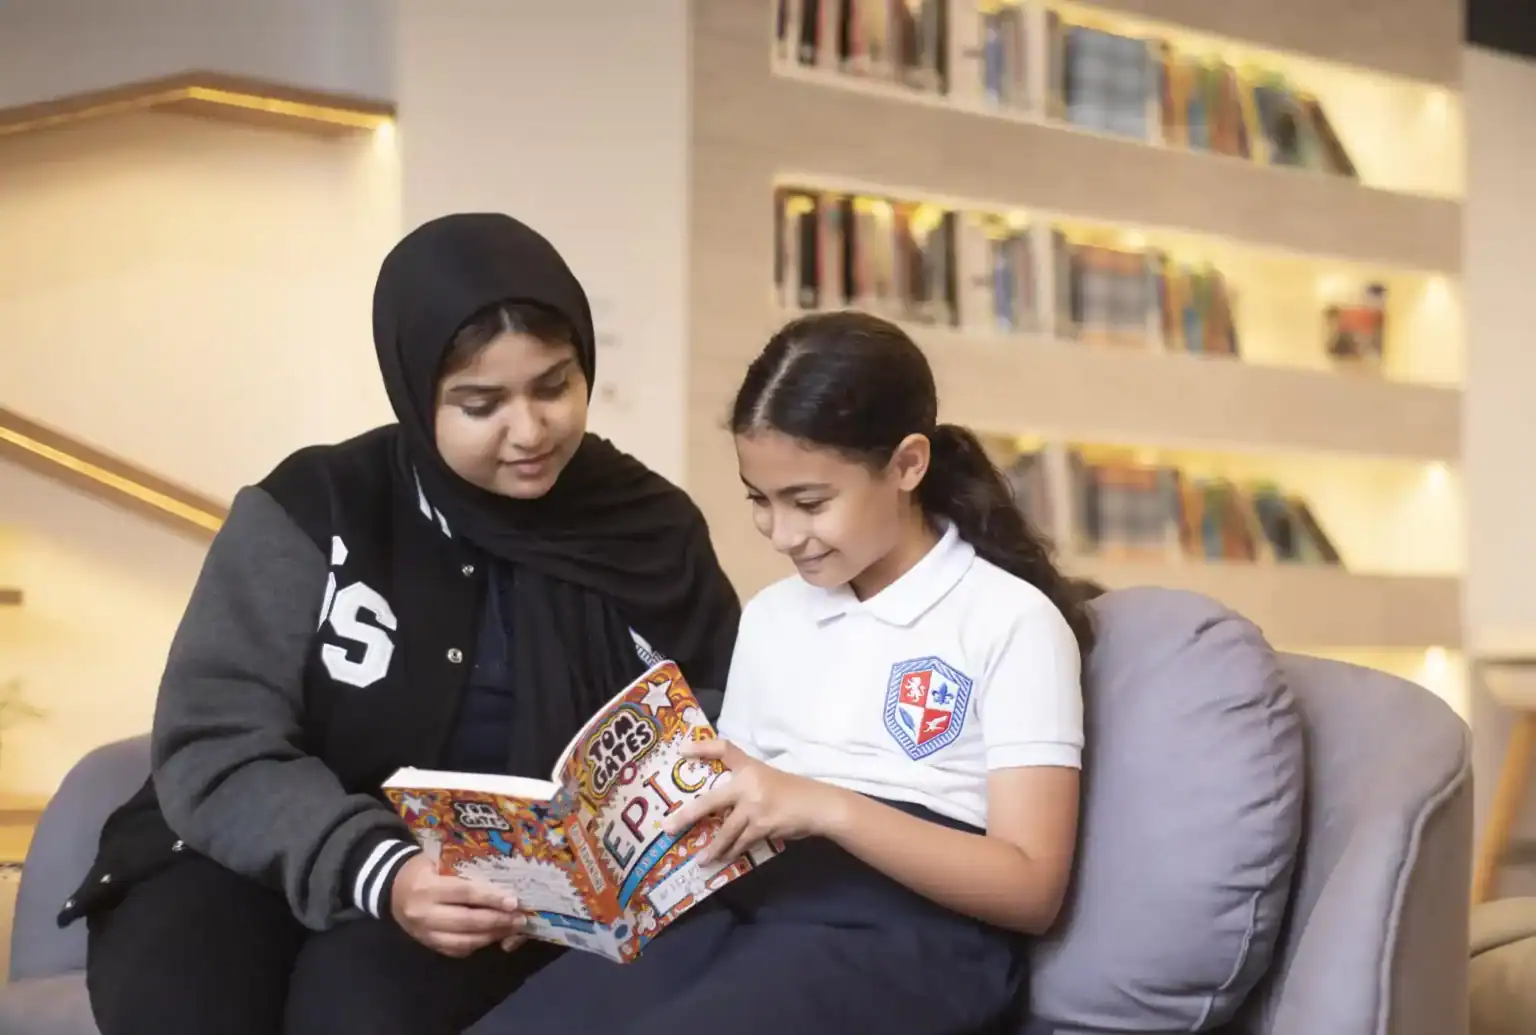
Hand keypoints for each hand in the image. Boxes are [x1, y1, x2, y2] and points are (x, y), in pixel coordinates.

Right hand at [389, 853, 524, 957]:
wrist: (392, 889)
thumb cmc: (423, 869)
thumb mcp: (438, 861)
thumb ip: (464, 871)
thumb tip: (502, 880)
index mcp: (427, 888)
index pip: (465, 894)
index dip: (491, 898)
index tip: (514, 901)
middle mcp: (425, 914)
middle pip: (468, 921)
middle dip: (498, 921)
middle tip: (521, 918)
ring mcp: (425, 934)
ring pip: (465, 941)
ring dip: (493, 936)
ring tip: (513, 929)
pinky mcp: (429, 945)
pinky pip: (458, 950)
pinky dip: (479, 944)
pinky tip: (494, 936)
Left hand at [662, 739, 849, 865]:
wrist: (817, 805)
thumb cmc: (791, 791)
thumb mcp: (767, 778)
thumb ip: (745, 786)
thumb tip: (720, 806)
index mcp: (750, 767)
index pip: (724, 749)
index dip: (702, 748)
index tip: (682, 750)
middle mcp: (748, 784)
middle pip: (709, 801)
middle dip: (687, 816)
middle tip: (668, 828)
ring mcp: (754, 807)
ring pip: (725, 832)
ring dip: (712, 848)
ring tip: (700, 860)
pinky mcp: (762, 826)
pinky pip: (740, 843)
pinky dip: (731, 853)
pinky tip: (723, 860)